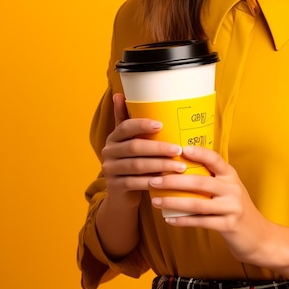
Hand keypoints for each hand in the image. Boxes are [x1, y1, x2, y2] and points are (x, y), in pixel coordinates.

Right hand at [101, 93, 184, 210]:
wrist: (121, 194)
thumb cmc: (133, 161)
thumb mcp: (130, 141)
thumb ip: (128, 120)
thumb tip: (119, 94)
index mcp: (114, 137)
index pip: (125, 126)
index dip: (142, 125)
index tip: (162, 124)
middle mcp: (108, 152)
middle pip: (134, 147)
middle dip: (159, 148)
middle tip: (179, 149)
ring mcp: (110, 170)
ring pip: (137, 166)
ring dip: (160, 166)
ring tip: (180, 166)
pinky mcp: (114, 187)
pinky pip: (134, 184)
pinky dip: (151, 182)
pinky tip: (166, 182)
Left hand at [149, 146, 275, 265]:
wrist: (260, 236)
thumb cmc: (237, 209)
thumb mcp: (230, 189)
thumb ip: (213, 179)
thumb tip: (182, 168)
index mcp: (231, 175)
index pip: (214, 158)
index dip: (198, 153)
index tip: (180, 148)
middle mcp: (232, 188)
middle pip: (199, 181)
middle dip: (173, 180)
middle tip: (154, 179)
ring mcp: (231, 207)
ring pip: (197, 203)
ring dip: (173, 202)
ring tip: (156, 201)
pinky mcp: (228, 225)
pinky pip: (200, 222)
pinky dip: (183, 220)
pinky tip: (169, 219)